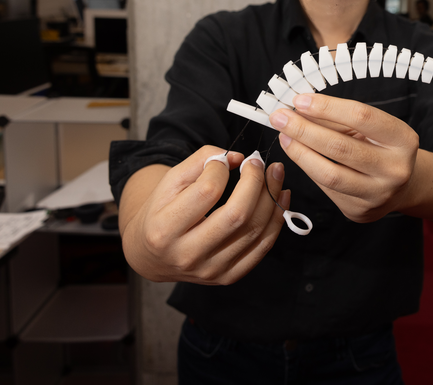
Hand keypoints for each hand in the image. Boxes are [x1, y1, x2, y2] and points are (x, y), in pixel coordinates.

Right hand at [119, 145, 288, 284]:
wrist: (152, 257)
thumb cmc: (161, 213)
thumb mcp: (169, 182)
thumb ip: (200, 161)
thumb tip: (237, 157)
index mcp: (165, 229)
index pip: (207, 192)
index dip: (222, 169)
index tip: (225, 160)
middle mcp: (187, 255)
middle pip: (237, 215)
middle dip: (255, 182)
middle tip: (259, 162)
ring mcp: (210, 270)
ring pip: (255, 231)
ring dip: (272, 197)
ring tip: (275, 175)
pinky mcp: (228, 276)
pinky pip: (262, 248)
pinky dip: (276, 220)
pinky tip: (280, 198)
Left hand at [269, 93, 419, 222]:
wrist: (401, 186)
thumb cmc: (380, 148)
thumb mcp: (369, 129)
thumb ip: (337, 119)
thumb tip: (298, 109)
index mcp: (403, 140)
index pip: (361, 116)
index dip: (327, 107)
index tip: (299, 100)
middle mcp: (395, 169)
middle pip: (341, 147)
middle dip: (304, 129)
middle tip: (280, 118)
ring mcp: (378, 194)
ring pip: (330, 174)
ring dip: (300, 152)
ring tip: (284, 137)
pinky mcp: (359, 211)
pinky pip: (326, 188)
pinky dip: (308, 168)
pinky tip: (298, 155)